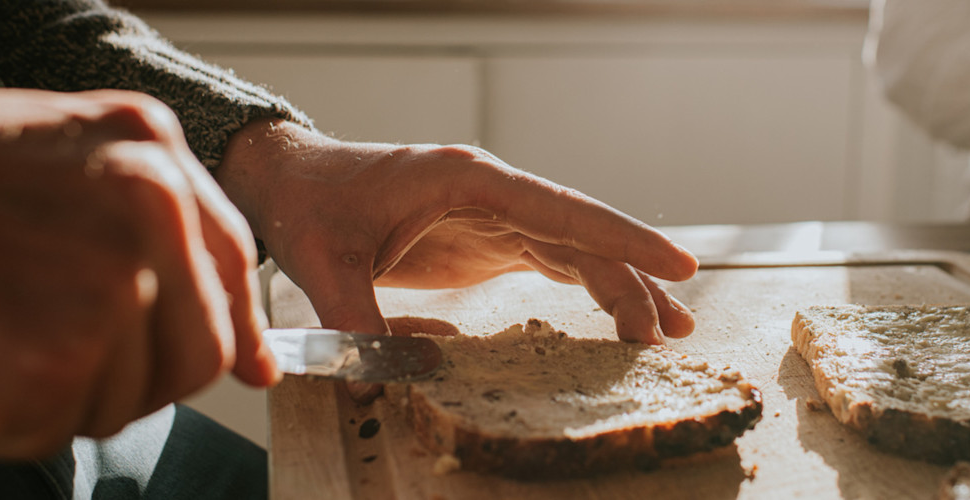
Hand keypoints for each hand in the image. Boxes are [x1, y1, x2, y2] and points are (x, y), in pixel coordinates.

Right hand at [0, 89, 276, 458]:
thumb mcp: (50, 162)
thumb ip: (162, 234)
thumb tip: (257, 360)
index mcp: (149, 150)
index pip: (233, 264)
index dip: (229, 322)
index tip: (239, 362)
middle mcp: (148, 212)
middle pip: (202, 348)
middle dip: (142, 369)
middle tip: (52, 346)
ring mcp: (107, 292)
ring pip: (136, 398)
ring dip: (72, 393)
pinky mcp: (54, 371)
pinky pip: (65, 429)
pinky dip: (13, 419)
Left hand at [215, 120, 698, 344]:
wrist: (293, 183)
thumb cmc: (311, 207)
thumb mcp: (323, 263)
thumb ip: (355, 319)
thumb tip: (378, 383)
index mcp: (466, 180)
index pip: (560, 208)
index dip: (621, 236)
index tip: (676, 263)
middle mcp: (494, 192)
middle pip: (583, 233)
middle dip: (634, 277)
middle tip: (676, 327)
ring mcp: (496, 215)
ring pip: (578, 249)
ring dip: (622, 287)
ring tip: (667, 331)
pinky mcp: (489, 240)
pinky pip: (555, 261)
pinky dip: (591, 288)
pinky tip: (619, 319)